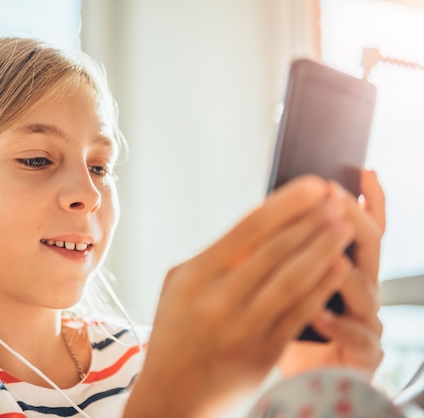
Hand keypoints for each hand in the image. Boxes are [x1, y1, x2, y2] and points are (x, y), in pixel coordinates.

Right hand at [125, 176, 355, 417]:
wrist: (172, 393)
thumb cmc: (175, 334)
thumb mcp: (178, 286)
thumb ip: (213, 257)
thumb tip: (257, 228)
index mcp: (195, 276)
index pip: (248, 228)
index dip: (286, 203)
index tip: (312, 186)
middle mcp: (218, 299)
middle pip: (276, 249)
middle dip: (312, 220)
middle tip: (336, 201)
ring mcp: (242, 327)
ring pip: (292, 278)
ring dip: (323, 248)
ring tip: (343, 227)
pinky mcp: (263, 352)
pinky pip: (299, 312)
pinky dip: (321, 287)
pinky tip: (337, 267)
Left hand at [278, 170, 385, 379]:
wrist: (291, 376)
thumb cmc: (282, 324)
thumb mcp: (277, 281)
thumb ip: (280, 252)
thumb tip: (265, 211)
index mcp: (341, 267)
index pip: (362, 226)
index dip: (365, 199)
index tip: (357, 173)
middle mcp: (360, 288)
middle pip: (368, 246)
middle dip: (351, 219)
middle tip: (333, 200)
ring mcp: (366, 320)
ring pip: (367, 288)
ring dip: (343, 268)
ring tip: (328, 251)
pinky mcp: (363, 354)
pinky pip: (359, 338)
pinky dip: (339, 325)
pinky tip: (319, 314)